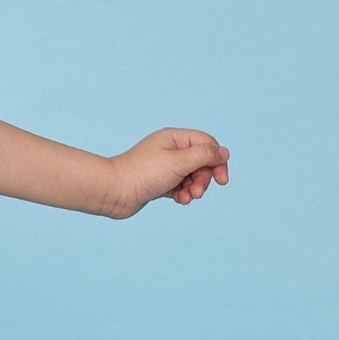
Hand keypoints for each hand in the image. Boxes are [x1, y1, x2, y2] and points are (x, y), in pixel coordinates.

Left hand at [104, 127, 229, 218]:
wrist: (114, 191)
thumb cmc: (143, 174)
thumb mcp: (179, 162)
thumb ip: (204, 156)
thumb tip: (224, 152)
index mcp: (175, 138)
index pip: (207, 144)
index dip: (217, 160)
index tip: (222, 180)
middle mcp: (170, 150)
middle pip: (201, 162)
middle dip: (204, 178)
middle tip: (198, 192)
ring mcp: (165, 167)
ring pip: (192, 176)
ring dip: (194, 188)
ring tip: (186, 198)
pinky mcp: (159, 182)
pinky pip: (180, 187)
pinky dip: (183, 194)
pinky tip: (179, 200)